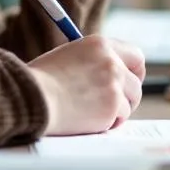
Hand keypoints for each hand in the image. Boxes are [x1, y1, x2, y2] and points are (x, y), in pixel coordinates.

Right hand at [27, 36, 145, 134]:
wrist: (33, 97)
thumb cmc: (41, 79)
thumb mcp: (69, 56)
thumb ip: (93, 62)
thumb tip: (109, 75)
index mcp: (100, 45)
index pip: (134, 55)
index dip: (134, 71)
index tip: (130, 81)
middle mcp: (112, 62)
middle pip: (136, 83)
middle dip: (128, 96)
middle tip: (115, 105)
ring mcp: (115, 85)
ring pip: (129, 103)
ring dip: (115, 111)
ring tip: (91, 113)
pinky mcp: (113, 107)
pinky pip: (118, 120)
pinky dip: (107, 124)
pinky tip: (87, 121)